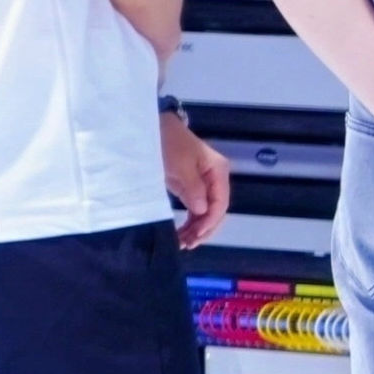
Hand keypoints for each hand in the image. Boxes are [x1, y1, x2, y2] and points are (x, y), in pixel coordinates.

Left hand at [161, 114, 229, 248]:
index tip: (194, 237)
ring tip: (182, 243)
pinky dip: (190, 223)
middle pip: (216, 210)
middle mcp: (215, 178)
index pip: (221, 202)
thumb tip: (201, 211)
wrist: (153, 128)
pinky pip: (196, 210)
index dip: (209, 222)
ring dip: (196, 230)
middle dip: (204, 230)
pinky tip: (182, 233)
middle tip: (185, 245)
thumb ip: (192, 188)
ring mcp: (203, 184)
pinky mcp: (191, 188)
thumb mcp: (179, 165)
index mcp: (218, 170)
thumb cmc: (168, 143)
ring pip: (206, 213)